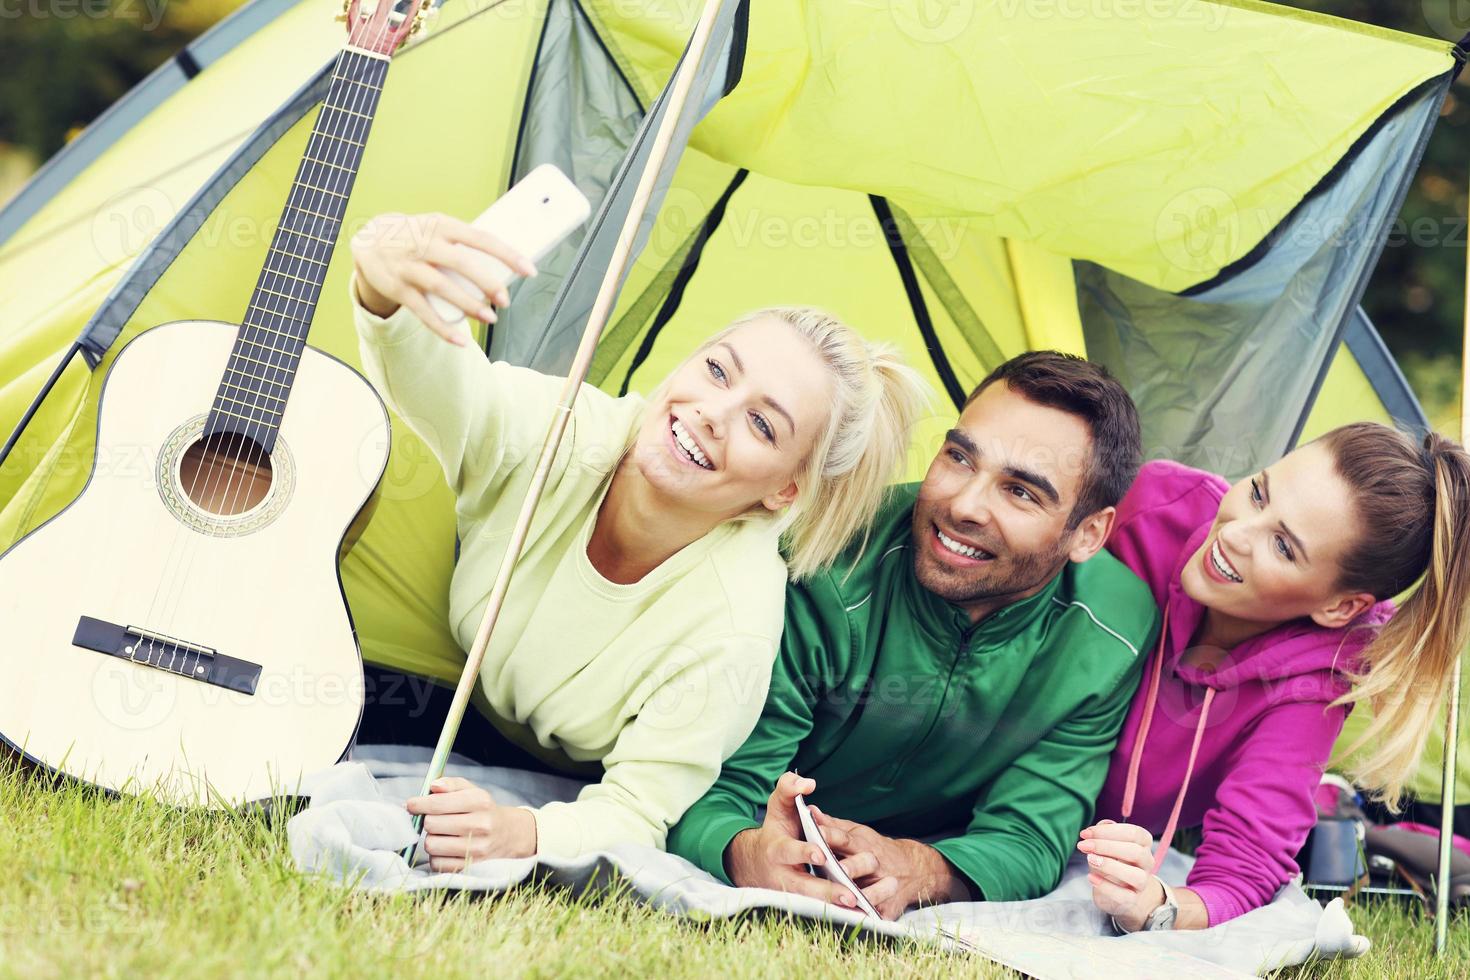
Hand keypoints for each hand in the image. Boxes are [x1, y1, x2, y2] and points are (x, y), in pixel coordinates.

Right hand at [349, 211, 536, 343]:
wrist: (369, 239)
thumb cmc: (417, 235)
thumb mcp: (438, 227)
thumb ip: (465, 243)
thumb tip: (505, 265)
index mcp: (442, 225)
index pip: (481, 238)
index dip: (508, 255)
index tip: (530, 270)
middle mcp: (425, 243)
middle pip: (462, 263)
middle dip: (487, 283)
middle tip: (504, 300)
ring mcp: (409, 266)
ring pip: (443, 287)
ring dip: (469, 305)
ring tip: (490, 318)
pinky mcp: (397, 287)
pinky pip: (422, 311)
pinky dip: (442, 328)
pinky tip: (460, 340)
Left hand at [405, 776, 536, 870]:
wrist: (507, 834)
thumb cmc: (482, 810)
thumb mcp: (472, 791)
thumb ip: (451, 784)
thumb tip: (432, 787)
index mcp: (480, 801)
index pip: (438, 803)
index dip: (419, 804)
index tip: (411, 805)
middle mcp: (480, 824)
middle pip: (431, 824)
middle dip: (427, 820)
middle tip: (434, 819)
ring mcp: (476, 848)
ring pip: (431, 845)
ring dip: (431, 838)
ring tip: (441, 834)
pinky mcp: (470, 865)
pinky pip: (437, 863)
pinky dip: (436, 856)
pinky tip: (445, 848)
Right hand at [724, 773, 863, 909]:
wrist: (756, 861)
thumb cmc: (775, 829)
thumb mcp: (777, 805)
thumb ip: (788, 788)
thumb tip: (808, 783)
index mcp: (776, 850)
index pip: (789, 851)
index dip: (803, 852)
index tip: (821, 853)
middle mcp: (782, 875)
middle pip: (804, 887)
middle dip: (826, 892)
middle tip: (849, 895)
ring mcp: (791, 894)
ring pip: (813, 905)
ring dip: (836, 908)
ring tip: (860, 908)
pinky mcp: (800, 905)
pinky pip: (820, 912)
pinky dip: (837, 915)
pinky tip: (860, 915)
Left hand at [809, 806, 968, 919]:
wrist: (912, 870)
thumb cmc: (872, 849)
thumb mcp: (857, 834)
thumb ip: (833, 826)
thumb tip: (810, 811)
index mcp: (863, 844)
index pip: (845, 838)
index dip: (831, 835)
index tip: (816, 831)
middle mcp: (875, 864)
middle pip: (864, 863)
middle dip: (851, 866)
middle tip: (838, 868)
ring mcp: (884, 885)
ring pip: (875, 891)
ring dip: (865, 895)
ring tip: (850, 899)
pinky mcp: (888, 908)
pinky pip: (881, 914)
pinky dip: (872, 917)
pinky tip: (862, 921)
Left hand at [1077, 819, 1163, 931]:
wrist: (1115, 890)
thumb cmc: (1110, 860)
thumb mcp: (1105, 844)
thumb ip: (1103, 834)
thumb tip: (1102, 826)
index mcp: (1143, 843)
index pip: (1134, 833)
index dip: (1108, 831)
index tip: (1085, 833)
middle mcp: (1147, 862)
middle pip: (1135, 852)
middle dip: (1106, 846)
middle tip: (1083, 845)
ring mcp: (1142, 883)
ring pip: (1136, 875)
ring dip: (1110, 866)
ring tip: (1090, 859)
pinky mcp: (1132, 900)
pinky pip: (1124, 896)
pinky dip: (1106, 887)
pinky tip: (1091, 878)